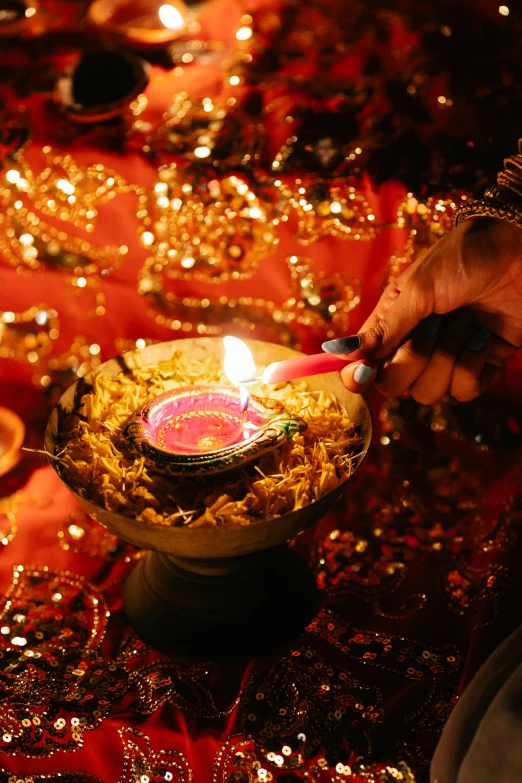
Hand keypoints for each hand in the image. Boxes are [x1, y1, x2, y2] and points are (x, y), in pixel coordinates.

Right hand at [322, 217, 521, 402]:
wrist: (521, 252)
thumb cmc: (465, 259)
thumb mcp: (419, 289)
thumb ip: (384, 329)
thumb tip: (338, 355)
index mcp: (391, 324)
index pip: (362, 366)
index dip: (357, 376)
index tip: (361, 375)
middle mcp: (413, 347)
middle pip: (394, 386)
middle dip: (415, 359)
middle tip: (436, 323)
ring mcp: (446, 360)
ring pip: (429, 393)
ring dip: (449, 355)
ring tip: (466, 321)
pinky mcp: (478, 368)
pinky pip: (464, 392)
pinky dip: (474, 363)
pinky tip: (483, 335)